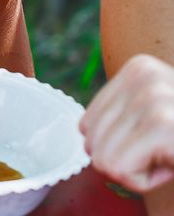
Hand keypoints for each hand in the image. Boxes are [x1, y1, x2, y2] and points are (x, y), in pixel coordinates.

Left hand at [80, 54, 173, 192]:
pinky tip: (173, 164)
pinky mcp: (161, 125)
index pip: (86, 123)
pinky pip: (118, 169)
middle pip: (90, 139)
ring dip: (138, 170)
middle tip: (168, 150)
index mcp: (138, 68)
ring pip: (101, 157)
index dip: (122, 146)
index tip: (161, 140)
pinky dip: (145, 181)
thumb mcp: (156, 116)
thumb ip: (122, 117)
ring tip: (172, 154)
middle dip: (128, 158)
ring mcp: (153, 97)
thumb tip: (84, 134)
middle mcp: (143, 75)